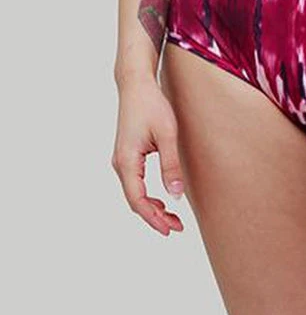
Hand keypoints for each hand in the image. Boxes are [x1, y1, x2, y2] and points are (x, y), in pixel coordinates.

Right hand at [111, 74, 184, 235]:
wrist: (136, 85)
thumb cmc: (152, 106)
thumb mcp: (168, 135)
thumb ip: (171, 166)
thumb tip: (176, 195)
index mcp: (127, 160)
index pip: (137, 199)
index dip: (153, 218)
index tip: (170, 229)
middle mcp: (120, 163)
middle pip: (135, 201)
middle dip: (155, 218)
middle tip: (177, 228)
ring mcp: (122, 161)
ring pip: (135, 195)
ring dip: (152, 209)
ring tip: (174, 219)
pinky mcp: (127, 158)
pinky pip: (135, 185)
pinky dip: (148, 197)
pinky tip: (163, 203)